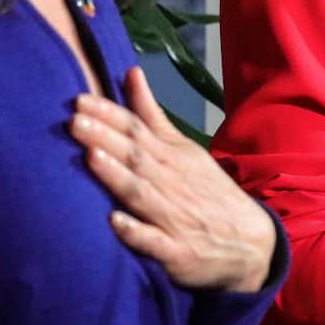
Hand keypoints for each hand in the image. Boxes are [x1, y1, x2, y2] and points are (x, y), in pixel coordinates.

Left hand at [69, 66, 276, 291]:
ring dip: (117, 175)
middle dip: (105, 138)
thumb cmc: (206, 190)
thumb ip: (151, 114)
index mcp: (171, 155)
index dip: (109, 115)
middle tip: (74, 121)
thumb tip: (130, 72)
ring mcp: (173, 217)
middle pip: (135, 156)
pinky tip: (115, 222)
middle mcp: (171, 181)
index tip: (79, 100)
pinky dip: (136, 231)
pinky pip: (155, 241)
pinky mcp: (176, 251)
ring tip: (91, 157)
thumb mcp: (183, 148)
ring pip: (141, 193)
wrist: (250, 241)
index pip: (137, 129)